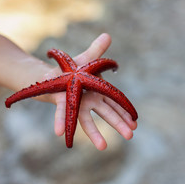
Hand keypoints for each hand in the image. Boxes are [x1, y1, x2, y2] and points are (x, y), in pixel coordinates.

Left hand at [44, 33, 136, 149]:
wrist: (49, 75)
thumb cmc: (69, 70)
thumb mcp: (85, 58)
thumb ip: (96, 50)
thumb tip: (107, 35)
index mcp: (98, 91)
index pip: (114, 103)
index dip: (125, 112)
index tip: (135, 123)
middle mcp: (89, 101)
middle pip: (106, 113)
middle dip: (118, 124)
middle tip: (130, 136)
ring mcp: (76, 105)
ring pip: (87, 121)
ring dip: (95, 134)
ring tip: (103, 148)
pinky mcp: (62, 103)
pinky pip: (62, 113)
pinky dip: (61, 122)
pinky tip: (60, 134)